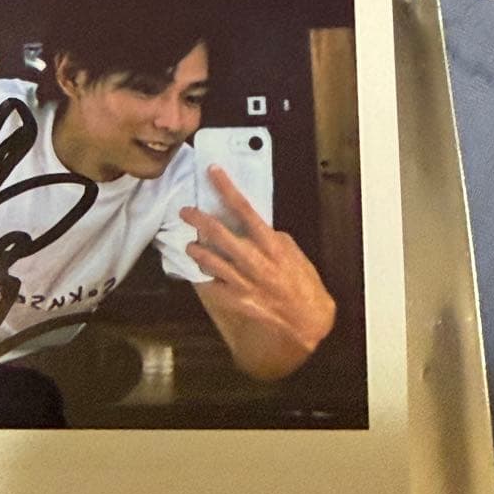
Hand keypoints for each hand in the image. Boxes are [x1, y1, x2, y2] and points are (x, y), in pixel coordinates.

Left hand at [181, 165, 335, 379]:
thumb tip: (257, 228)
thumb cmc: (304, 286)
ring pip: (209, 259)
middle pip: (219, 233)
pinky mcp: (235, 299)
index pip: (244, 208)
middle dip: (199, 219)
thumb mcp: (294, 253)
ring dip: (196, 249)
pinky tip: (200, 271)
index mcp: (270, 244)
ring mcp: (242, 281)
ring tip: (190, 244)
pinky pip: (211, 284)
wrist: (307, 320)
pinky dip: (203, 276)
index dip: (226, 188)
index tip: (213, 173)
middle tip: (186, 211)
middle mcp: (254, 261)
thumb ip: (273, 239)